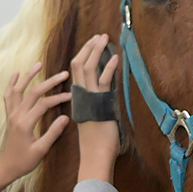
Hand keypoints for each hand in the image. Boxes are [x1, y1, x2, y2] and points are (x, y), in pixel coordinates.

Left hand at [0, 64, 70, 191]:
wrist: (5, 166)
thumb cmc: (23, 161)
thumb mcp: (40, 151)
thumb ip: (53, 134)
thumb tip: (66, 118)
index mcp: (25, 124)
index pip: (43, 104)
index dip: (58, 98)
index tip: (71, 96)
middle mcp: (16, 115)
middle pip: (33, 92)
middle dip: (49, 82)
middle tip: (63, 74)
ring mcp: (11, 114)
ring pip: (18, 90)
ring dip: (28, 76)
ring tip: (39, 64)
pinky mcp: (9, 115)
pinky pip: (8, 96)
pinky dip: (12, 84)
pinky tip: (16, 74)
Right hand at [72, 35, 120, 183]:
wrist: (94, 155)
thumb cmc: (95, 143)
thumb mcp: (93, 120)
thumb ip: (96, 108)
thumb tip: (104, 102)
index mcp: (78, 98)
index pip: (76, 71)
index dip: (82, 56)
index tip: (90, 45)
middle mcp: (81, 95)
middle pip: (79, 64)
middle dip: (88, 48)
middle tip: (97, 36)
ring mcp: (89, 98)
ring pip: (88, 67)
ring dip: (96, 51)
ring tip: (104, 38)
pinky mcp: (99, 103)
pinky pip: (103, 80)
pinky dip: (109, 67)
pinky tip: (116, 57)